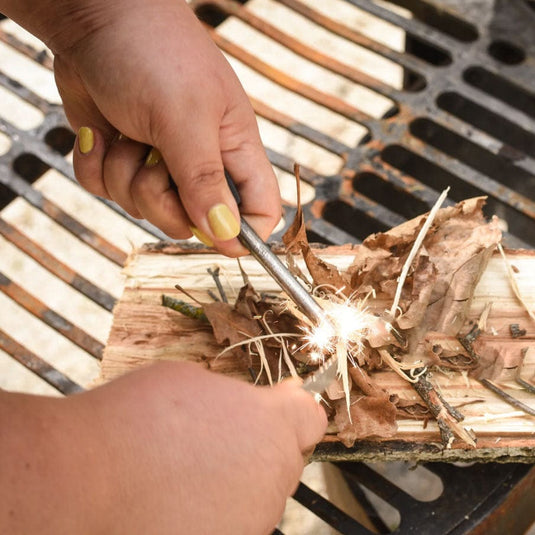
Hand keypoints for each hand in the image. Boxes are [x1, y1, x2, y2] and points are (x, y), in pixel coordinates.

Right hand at [0, 362, 326, 533]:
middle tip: (214, 439)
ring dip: (234, 480)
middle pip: (282, 457)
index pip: (310, 417)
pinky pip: (232, 519)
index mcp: (272, 424)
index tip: (278, 404)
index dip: (292, 409)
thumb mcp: (193, 381)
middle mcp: (273, 475)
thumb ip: (233, 398)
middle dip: (258, 445)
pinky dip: (214, 509)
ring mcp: (252, 519)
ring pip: (256, 492)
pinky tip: (175, 499)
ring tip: (185, 471)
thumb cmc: (138, 417)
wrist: (85, 479)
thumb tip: (244, 408)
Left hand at [49, 0, 279, 255]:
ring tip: (127, 132)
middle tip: (153, 160)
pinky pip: (107, 192)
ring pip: (143, 208)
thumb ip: (204, 179)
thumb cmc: (152, 53)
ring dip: (124, 175)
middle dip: (161, 200)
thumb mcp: (184, 117)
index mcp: (233, 150)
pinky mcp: (122, 159)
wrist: (93, 19)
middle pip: (193, 222)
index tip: (214, 235)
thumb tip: (227, 234)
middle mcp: (200, 163)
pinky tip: (100, 133)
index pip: (260, 209)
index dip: (244, 232)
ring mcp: (159, 163)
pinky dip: (96, 165)